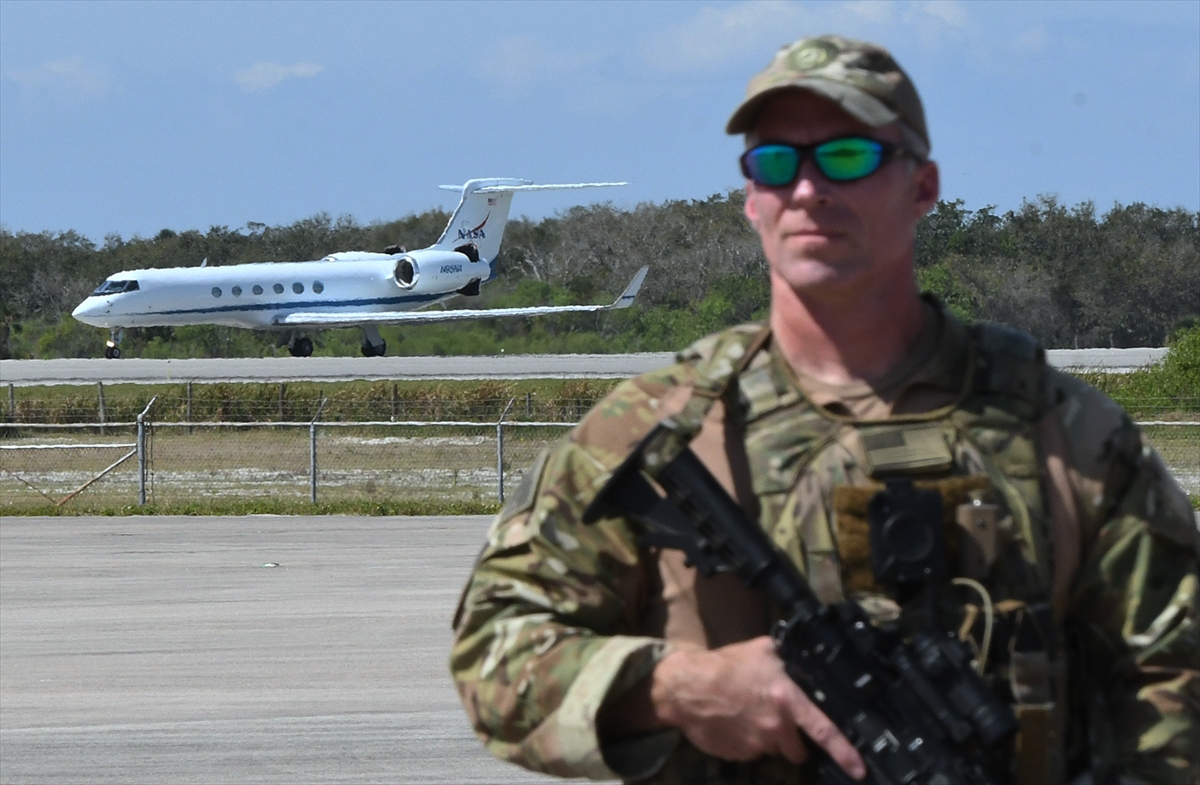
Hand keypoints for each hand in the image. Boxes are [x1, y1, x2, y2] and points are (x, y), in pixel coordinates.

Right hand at [651, 637, 865, 779]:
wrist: (685, 688)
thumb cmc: (724, 666)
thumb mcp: (762, 650)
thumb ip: (789, 659)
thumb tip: (807, 658)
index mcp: (786, 701)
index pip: (823, 731)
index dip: (844, 753)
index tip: (859, 769)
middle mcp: (776, 727)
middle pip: (797, 748)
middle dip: (792, 739)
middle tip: (775, 718)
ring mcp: (756, 745)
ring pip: (773, 749)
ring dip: (768, 738)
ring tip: (748, 715)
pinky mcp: (739, 756)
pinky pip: (752, 753)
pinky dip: (747, 742)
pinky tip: (734, 723)